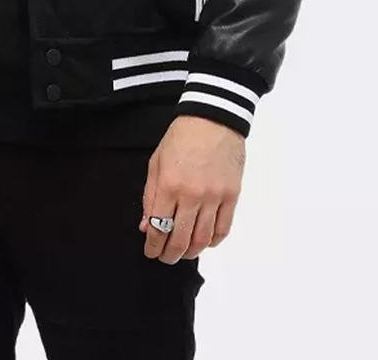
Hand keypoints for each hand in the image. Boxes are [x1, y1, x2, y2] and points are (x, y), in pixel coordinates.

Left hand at [139, 115, 245, 263]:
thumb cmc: (181, 138)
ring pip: (202, 239)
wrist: (213, 119)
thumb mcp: (156, 163)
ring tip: (183, 253)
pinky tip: (204, 242)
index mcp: (169, 185)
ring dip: (190, 252)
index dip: (152, 245)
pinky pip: (223, 229)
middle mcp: (192, 194)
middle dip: (169, 255)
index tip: (150, 251)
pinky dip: (213, 242)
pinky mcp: (232, 195)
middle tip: (165, 258)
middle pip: (180, 239)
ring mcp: (214, 196)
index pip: (158, 227)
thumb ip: (150, 196)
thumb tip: (146, 226)